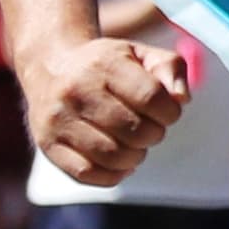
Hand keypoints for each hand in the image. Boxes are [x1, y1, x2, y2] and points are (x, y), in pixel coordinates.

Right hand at [20, 35, 188, 183]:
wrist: (49, 66)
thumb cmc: (104, 64)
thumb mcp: (140, 52)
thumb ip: (170, 69)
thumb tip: (181, 99)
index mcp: (104, 65)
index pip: (151, 97)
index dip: (170, 112)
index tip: (166, 112)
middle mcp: (76, 91)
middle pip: (135, 130)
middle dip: (154, 135)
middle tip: (149, 128)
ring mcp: (58, 120)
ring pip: (112, 156)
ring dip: (135, 156)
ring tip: (134, 144)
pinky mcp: (48, 144)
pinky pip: (87, 173)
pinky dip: (112, 175)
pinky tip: (118, 162)